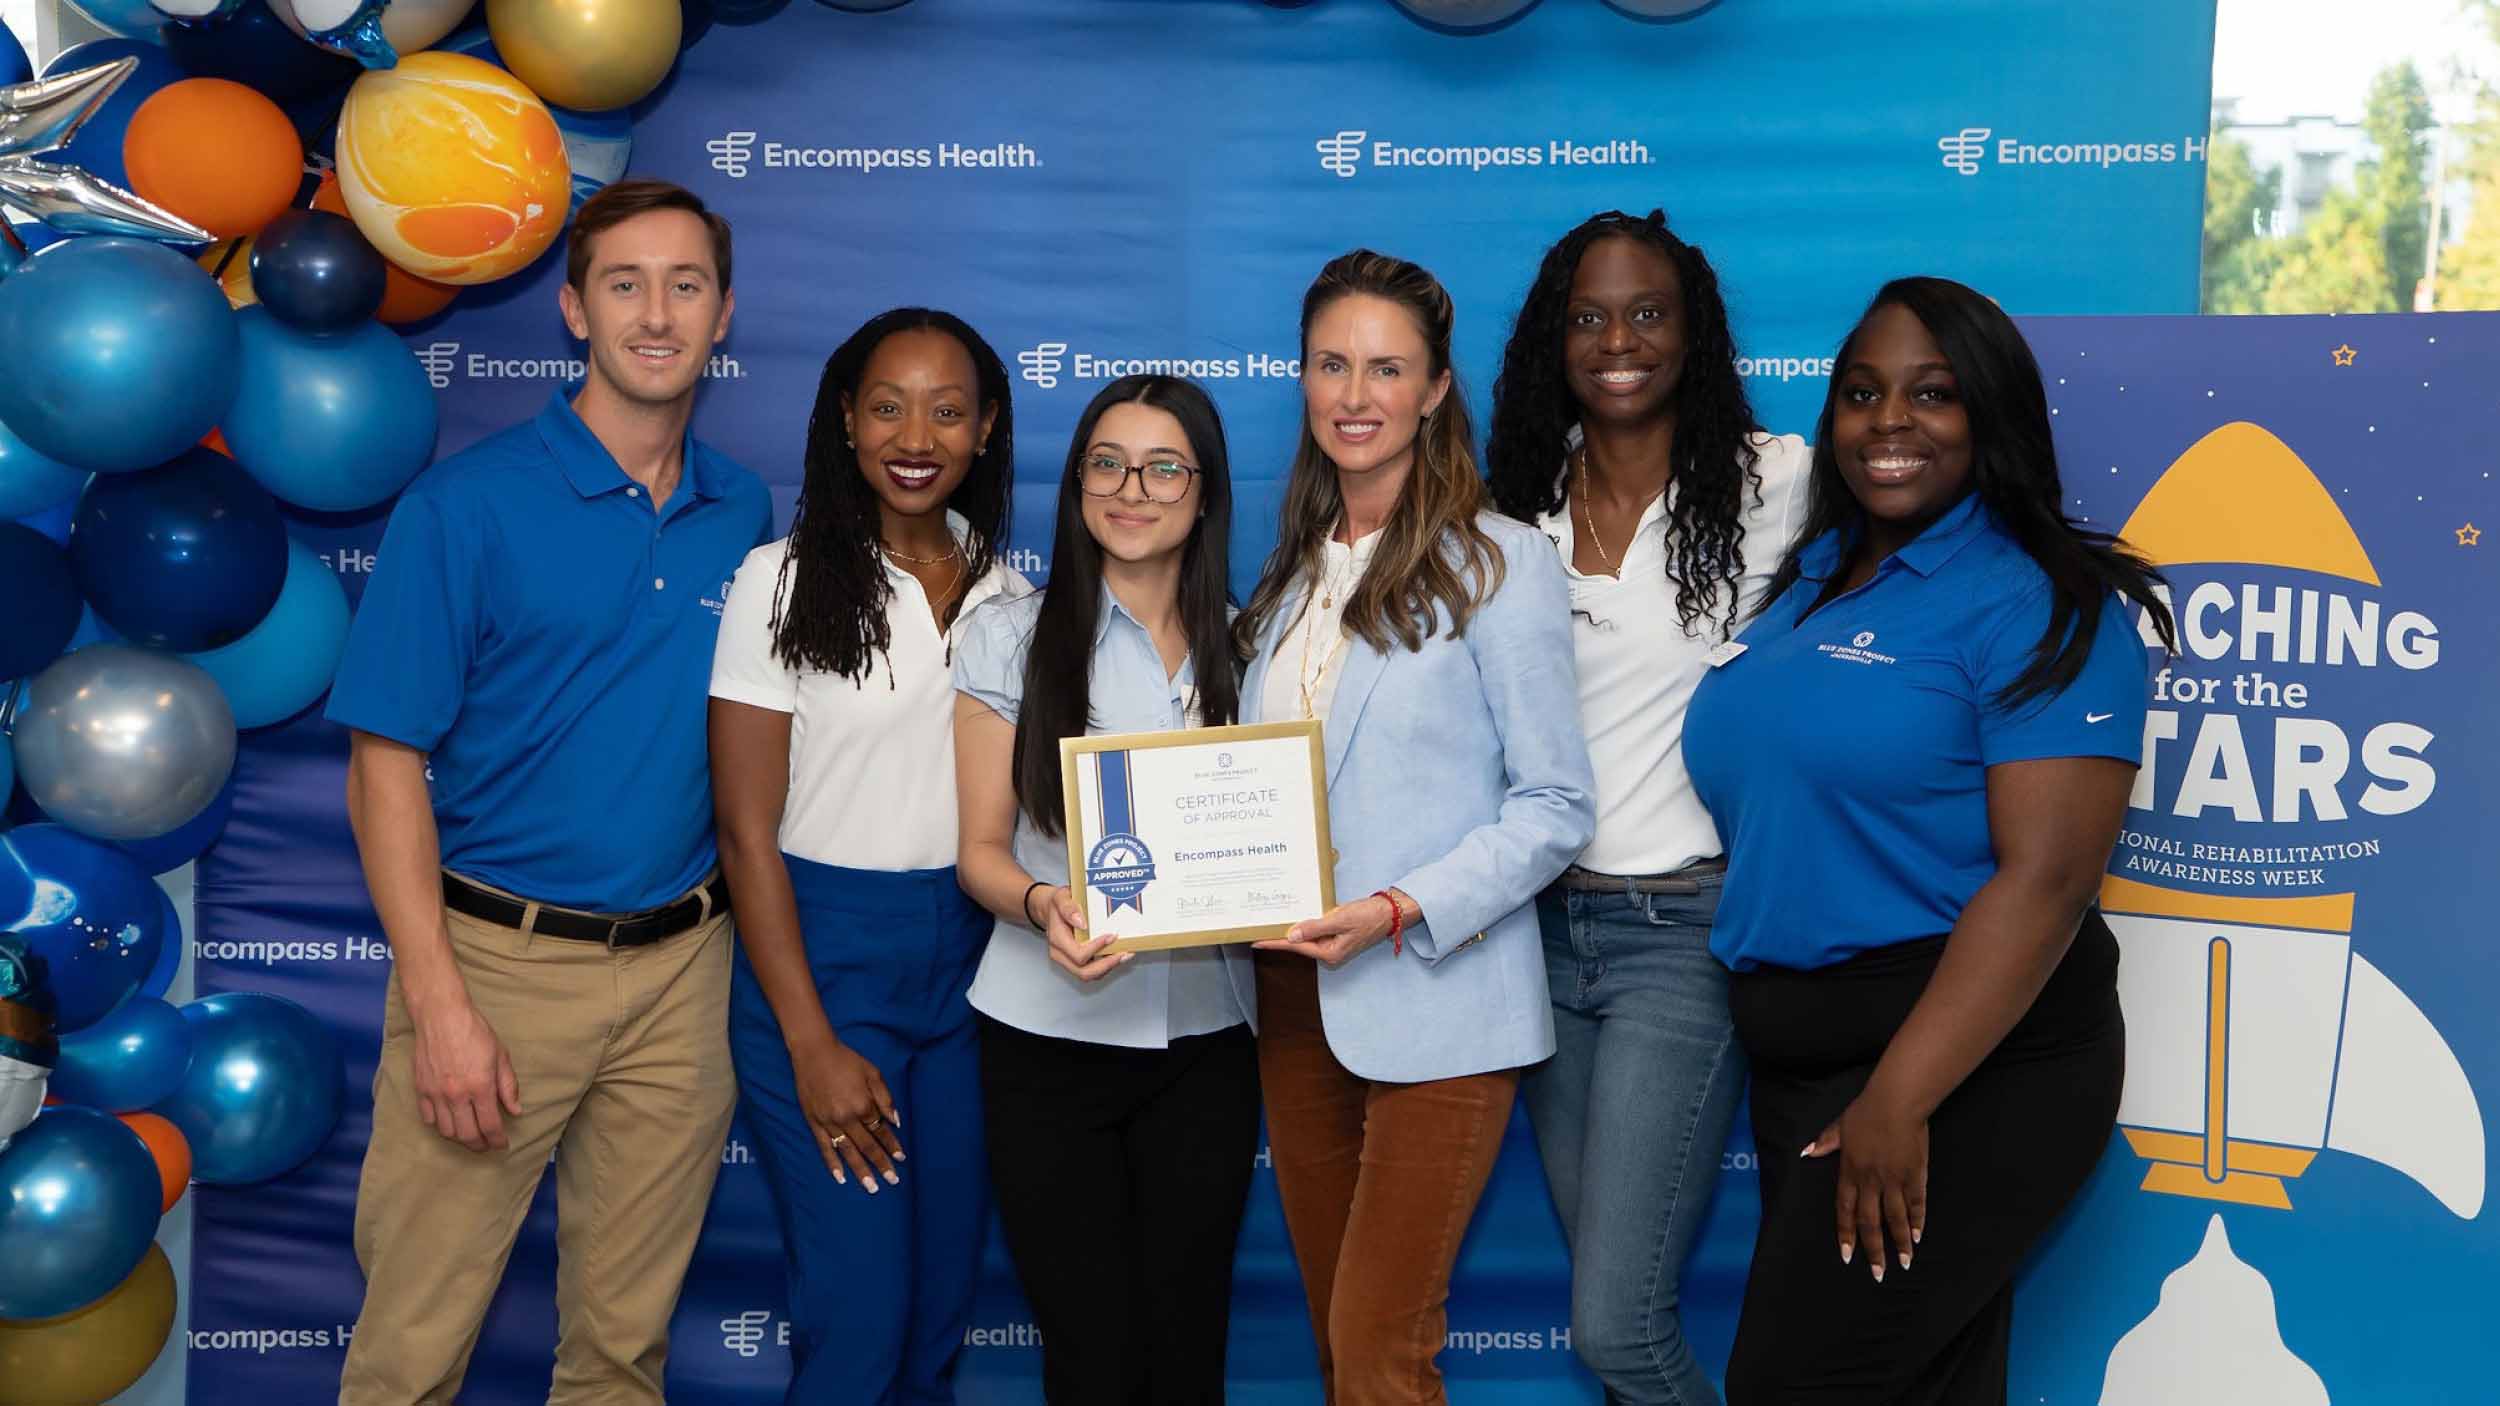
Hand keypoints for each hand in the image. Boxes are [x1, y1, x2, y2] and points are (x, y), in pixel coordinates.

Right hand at [409, 993, 520, 1152]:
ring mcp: (436, 1094)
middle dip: (480, 1146)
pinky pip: (428, 1118)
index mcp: (480, 1087)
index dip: (498, 1140)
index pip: (490, 1126)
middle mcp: (456, 1095)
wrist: (441, 1015)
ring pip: (446, 1131)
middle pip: (467, 1135)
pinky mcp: (421, 1089)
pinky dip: (440, 1125)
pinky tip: (450, 1122)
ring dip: (460, 1138)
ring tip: (470, 1136)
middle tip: (487, 1146)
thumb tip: (515, 1110)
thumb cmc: (474, 1032)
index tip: (502, 1144)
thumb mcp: (500, 1056)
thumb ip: (508, 1086)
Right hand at [790, 1028, 904, 1193]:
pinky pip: (825, 1147)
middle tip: (892, 1181)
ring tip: (871, 1187)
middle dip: (881, 1164)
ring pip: (848, 1152)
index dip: (892, 1145)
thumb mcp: (873, 1073)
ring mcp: (829, 1123)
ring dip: (860, 1171)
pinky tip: (841, 1178)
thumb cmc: (847, 1060)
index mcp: (863, 1105)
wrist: (814, 1052)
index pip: (881, 1131)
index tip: (901, 1159)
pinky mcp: (814, 1123)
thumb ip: (885, 1099)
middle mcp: (847, 1118)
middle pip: (867, 1146)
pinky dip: (832, 1164)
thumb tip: (896, 1121)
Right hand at [1036, 884, 1128, 980]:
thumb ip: (1068, 908)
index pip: (1078, 954)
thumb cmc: (1058, 905)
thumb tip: (1081, 922)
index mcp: (1057, 940)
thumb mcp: (1061, 898)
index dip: (1097, 949)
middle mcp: (1060, 954)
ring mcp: (1067, 960)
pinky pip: (1092, 970)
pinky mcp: (1076, 962)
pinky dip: (1106, 965)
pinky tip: (1118, 955)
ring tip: (1125, 955)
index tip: (1111, 936)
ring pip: (1089, 974)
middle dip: (1107, 965)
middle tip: (1124, 953)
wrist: (1052, 910)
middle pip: (1084, 972)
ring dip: (1109, 967)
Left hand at [1253, 890, 1404, 966]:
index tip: (1256, 942)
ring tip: (1273, 921)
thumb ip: (1315, 927)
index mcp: (1330, 953)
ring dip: (1293, 929)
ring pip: (1306, 937)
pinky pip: (1316, 931)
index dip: (1275, 942)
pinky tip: (1296, 917)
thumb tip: (1292, 936)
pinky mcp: (1336, 937)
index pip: (1296, 947)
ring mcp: (1333, 945)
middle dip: (1281, 935)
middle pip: (1299, 944)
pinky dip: (1306, 924)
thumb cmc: (1368, 915)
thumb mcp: (1339, 919)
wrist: (1389, 912)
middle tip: (1261, 927)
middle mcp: (1329, 953)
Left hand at [1804, 1092, 1928, 1282]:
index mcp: (1850, 1171)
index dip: (1846, 1234)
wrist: (1896, 1103)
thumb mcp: (1839, 1126)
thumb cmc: (1866, 1111)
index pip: (1845, 1210)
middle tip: (1879, 1273)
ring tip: (1904, 1263)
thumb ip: (1824, 1143)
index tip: (1847, 1255)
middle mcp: (1871, 1181)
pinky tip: (1918, 1237)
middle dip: (1874, 1250)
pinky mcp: (1915, 1175)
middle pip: (1871, 1222)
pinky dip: (1917, 1222)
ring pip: (1896, 1219)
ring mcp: (1894, 1180)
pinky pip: (1916, 1204)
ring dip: (1900, 1243)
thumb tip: (1806, 1153)